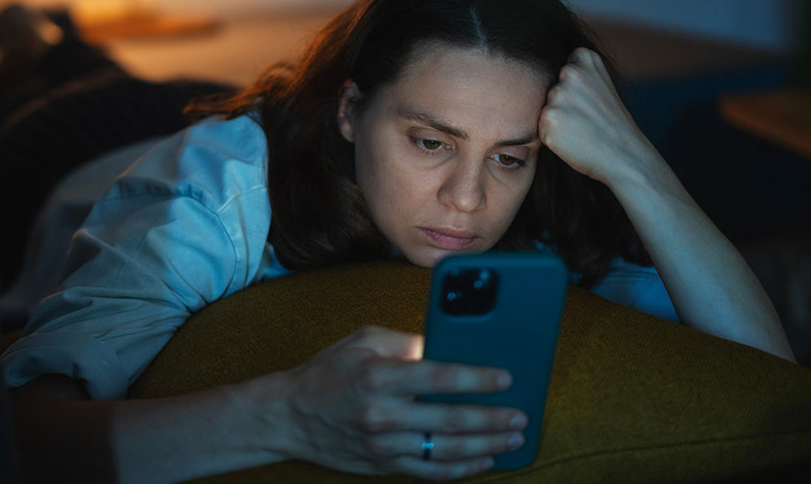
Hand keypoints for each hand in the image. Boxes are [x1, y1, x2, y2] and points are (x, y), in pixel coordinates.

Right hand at [271, 325, 526, 478]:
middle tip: (520, 416)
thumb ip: (407, 343)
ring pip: (446, 450)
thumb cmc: (329, 371)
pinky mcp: (383, 465)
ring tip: (512, 439)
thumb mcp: (364, 340)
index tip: (506, 378)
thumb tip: (446, 346)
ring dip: (485, 446)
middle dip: (492, 419)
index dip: (476, 379)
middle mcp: (383, 413)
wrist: (290, 414)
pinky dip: (460, 469)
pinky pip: (429, 472)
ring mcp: (383, 444)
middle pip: (450, 420)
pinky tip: (483, 461)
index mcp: (379, 374)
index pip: (439, 377)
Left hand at [538, 47, 653, 185]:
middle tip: (587, 119)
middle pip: (550, 89)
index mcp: (585, 57)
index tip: (591, 101)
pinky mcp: (549, 117)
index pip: (561, 69)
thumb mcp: (602, 83)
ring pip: (545, 107)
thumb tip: (546, 64)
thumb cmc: (611, 122)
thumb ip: (581, 71)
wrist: (625, 155)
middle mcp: (570, 71)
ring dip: (557, 120)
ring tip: (581, 128)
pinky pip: (540, 126)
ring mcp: (559, 94)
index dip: (574, 90)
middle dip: (563, 105)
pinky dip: (552, 136)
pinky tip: (573, 139)